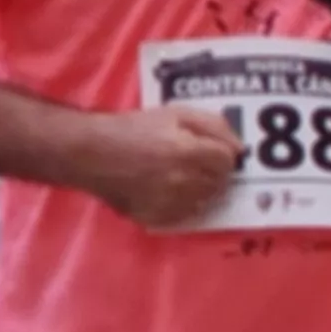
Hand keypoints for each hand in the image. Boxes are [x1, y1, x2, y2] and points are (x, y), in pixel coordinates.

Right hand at [89, 106, 241, 229]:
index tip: (212, 150)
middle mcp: (182, 181)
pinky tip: (170, 190)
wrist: (90, 153)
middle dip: (214, 171)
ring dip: (202, 188)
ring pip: (205, 201)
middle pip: (220, 183)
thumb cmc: (133, 128)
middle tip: (197, 161)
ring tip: (182, 174)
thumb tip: (240, 148)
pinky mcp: (154, 218)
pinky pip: (186, 215)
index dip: (224, 154)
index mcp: (188, 152)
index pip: (228, 161)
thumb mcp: (175, 114)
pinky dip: (185, 204)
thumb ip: (214, 126)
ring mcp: (168, 203)